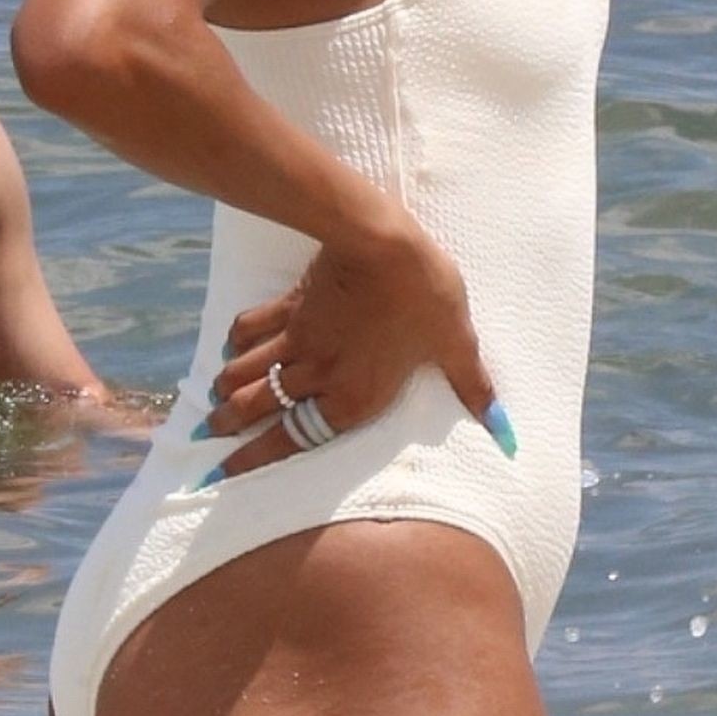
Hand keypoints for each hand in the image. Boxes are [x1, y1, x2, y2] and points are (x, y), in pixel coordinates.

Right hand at [192, 223, 514, 480]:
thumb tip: (505, 432)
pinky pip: (251, 327)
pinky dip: (236, 341)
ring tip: (213, 405)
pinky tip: (231, 346)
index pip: (295, 441)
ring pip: (247, 372)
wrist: (382, 241)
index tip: (225, 474)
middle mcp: (317, 376)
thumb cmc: (424, 294)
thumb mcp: (456, 343)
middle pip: (258, 409)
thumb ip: (473, 389)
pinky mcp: (290, 302)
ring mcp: (297, 339)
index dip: (255, 461)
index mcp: (354, 397)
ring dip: (226, 391)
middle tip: (211, 437)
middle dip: (229, 428)